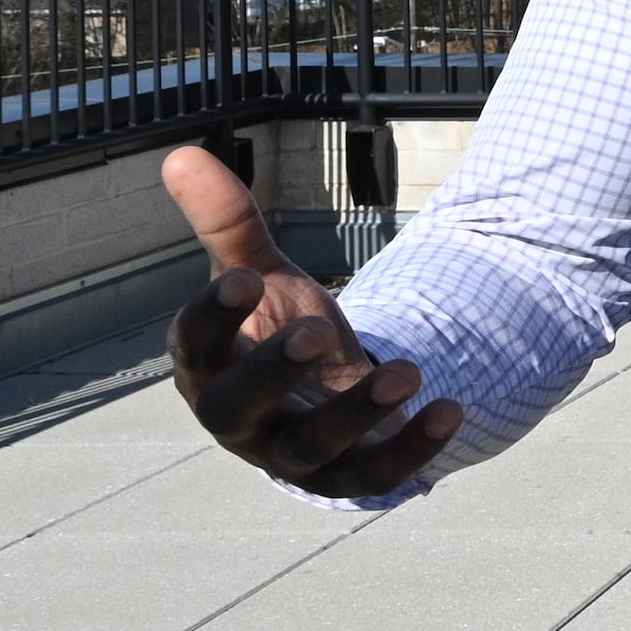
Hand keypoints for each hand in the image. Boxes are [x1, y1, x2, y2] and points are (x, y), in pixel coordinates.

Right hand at [158, 143, 463, 498]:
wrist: (319, 395)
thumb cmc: (274, 329)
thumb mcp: (261, 275)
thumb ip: (229, 224)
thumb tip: (180, 152)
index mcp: (208, 366)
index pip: (193, 347)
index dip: (211, 318)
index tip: (245, 278)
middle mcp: (239, 419)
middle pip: (237, 409)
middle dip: (273, 373)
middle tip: (316, 333)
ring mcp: (289, 455)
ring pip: (310, 451)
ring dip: (356, 414)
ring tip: (407, 371)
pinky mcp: (344, 477)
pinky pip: (374, 477)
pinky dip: (412, 450)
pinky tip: (450, 409)